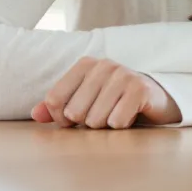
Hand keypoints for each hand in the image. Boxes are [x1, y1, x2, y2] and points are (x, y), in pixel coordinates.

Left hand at [31, 57, 181, 127]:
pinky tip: (130, 116)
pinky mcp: (140, 89)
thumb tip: (36, 115)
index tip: (77, 117)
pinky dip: (122, 126)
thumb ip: (57, 108)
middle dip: (87, 122)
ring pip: (95, 119)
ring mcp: (124, 74)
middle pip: (74, 112)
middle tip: (103, 114)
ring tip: (117, 113)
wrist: (156, 100)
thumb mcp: (84, 102)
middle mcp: (104, 65)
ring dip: (106, 125)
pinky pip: (116, 122)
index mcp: (86, 64)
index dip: (62, 118)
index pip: (55, 100)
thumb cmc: (114, 102)